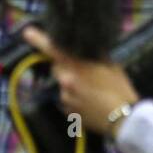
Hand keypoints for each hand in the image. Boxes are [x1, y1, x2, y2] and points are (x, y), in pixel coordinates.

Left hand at [22, 27, 138, 136]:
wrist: (124, 119)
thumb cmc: (120, 90)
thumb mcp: (112, 67)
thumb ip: (95, 57)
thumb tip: (87, 50)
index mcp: (76, 67)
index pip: (54, 50)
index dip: (39, 40)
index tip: (27, 33)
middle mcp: (65, 81)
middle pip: (58, 69)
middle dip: (67, 68)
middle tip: (86, 73)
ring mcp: (64, 97)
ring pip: (63, 86)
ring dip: (72, 86)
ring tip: (93, 92)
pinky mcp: (66, 111)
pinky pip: (67, 101)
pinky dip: (75, 100)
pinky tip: (90, 103)